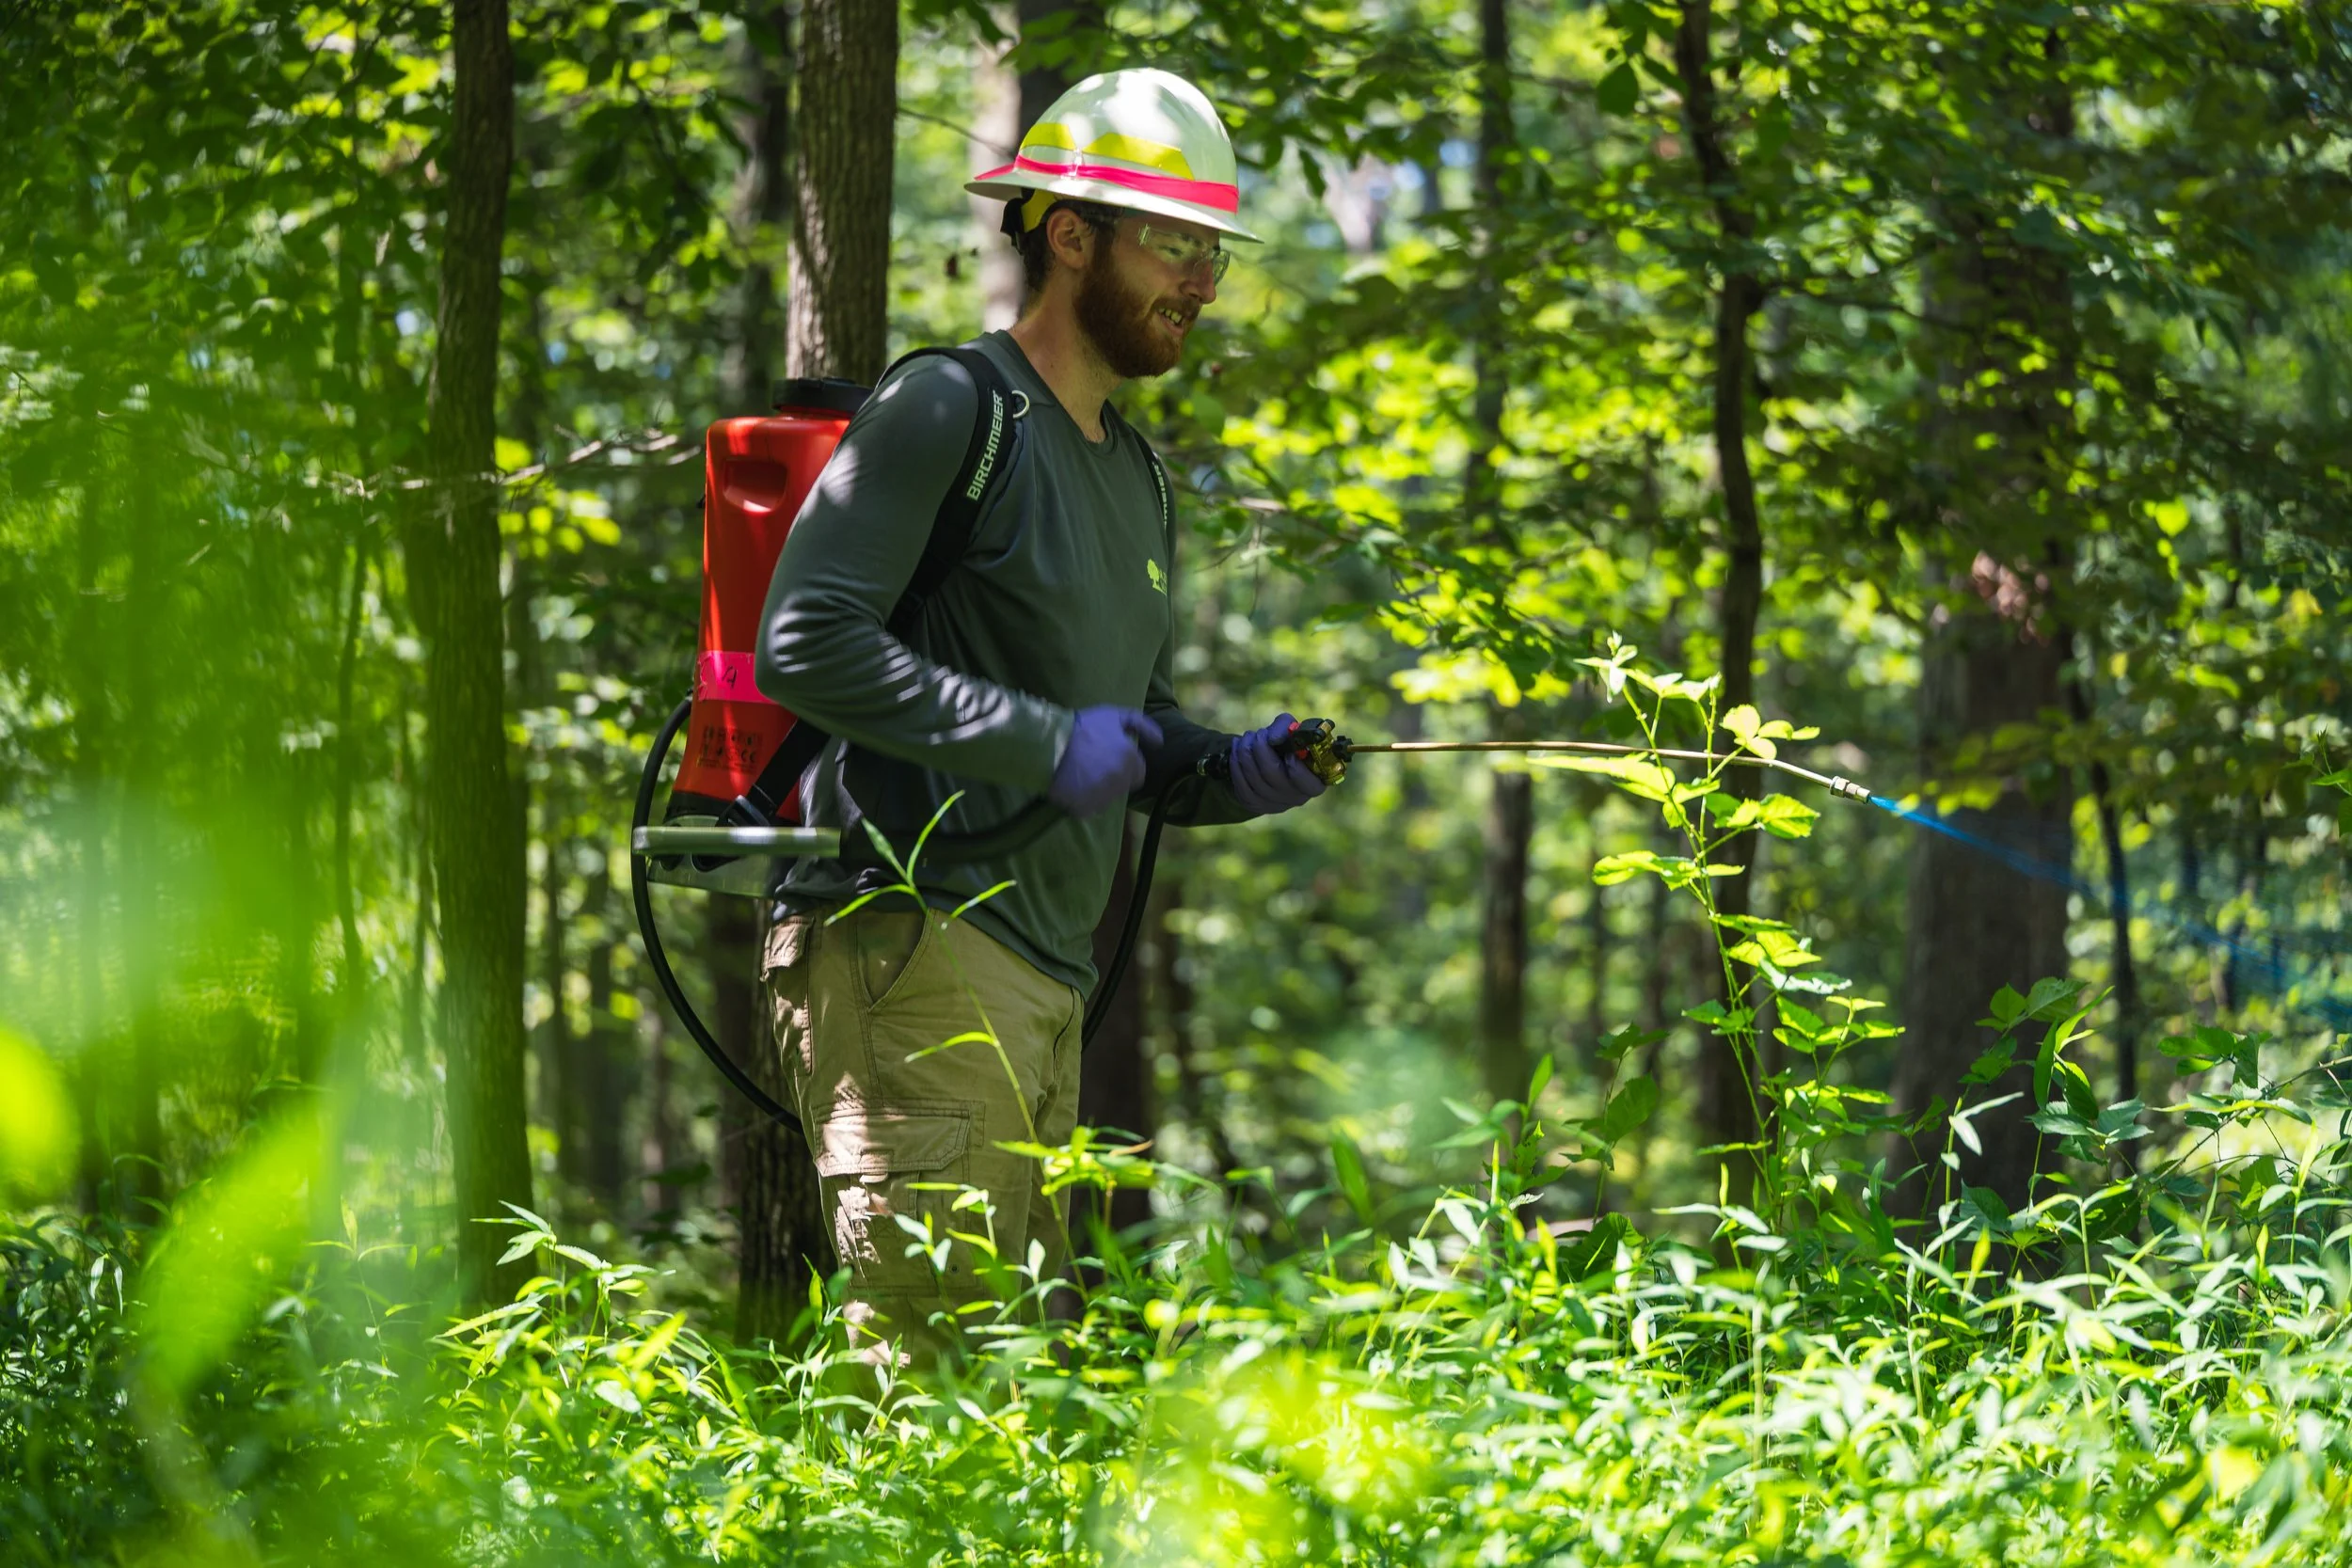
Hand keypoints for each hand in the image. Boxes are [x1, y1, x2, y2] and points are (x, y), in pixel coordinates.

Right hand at [1047, 706, 1163, 817]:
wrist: (1050, 743)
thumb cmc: (1083, 727)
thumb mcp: (1113, 715)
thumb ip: (1141, 724)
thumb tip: (1160, 742)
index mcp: (1130, 761)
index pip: (1138, 774)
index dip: (1125, 766)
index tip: (1108, 758)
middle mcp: (1120, 782)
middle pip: (1121, 787)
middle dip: (1112, 778)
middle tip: (1092, 765)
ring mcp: (1103, 798)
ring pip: (1105, 800)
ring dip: (1097, 791)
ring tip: (1080, 775)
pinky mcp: (1084, 809)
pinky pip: (1088, 809)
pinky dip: (1081, 802)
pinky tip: (1072, 787)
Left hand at [1228, 712, 1328, 816]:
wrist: (1271, 759)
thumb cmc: (1288, 744)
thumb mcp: (1292, 730)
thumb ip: (1286, 728)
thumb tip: (1273, 739)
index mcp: (1314, 783)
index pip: (1309, 785)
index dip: (1296, 767)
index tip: (1287, 750)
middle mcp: (1296, 798)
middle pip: (1273, 775)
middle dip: (1260, 749)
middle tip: (1257, 733)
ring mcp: (1275, 805)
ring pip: (1254, 779)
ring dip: (1245, 752)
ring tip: (1246, 737)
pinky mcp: (1255, 805)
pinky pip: (1241, 786)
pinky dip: (1236, 764)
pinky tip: (1237, 749)